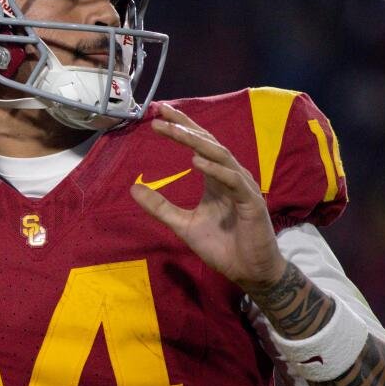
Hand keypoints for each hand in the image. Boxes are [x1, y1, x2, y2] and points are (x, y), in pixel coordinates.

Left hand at [130, 103, 285, 291]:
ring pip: (220, 156)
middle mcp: (230, 176)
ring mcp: (243, 187)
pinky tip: (197, 161)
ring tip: (175, 131)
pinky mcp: (252, 202)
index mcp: (215, 178)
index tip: (158, 113)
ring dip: (196, 142)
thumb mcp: (183, 225)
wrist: (249, 272)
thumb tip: (132, 188)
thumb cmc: (222, 246)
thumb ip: (160, 207)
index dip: (181, 127)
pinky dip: (216, 170)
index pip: (198, 145)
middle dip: (185, 126)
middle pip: (208, 143)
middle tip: (161, 114)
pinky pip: (233, 181)